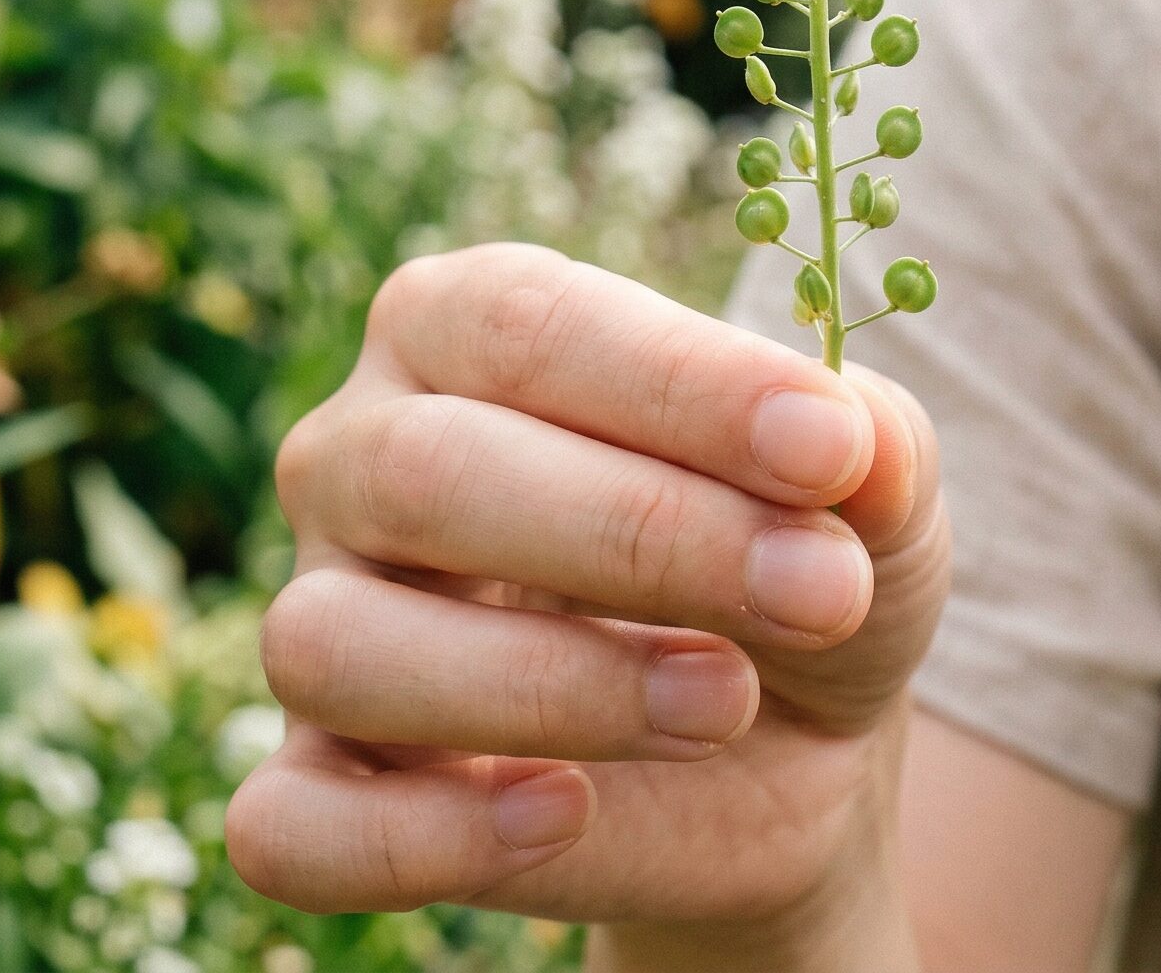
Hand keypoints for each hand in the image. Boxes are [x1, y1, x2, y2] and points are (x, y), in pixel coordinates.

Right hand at [225, 242, 949, 928]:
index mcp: (465, 323)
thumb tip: (849, 450)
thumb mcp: (866, 485)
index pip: (530, 325)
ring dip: (554, 685)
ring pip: (338, 646)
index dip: (682, 385)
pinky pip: (291, 826)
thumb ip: (869, 443)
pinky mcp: (317, 788)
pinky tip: (561, 809)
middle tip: (818, 588)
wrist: (791, 735)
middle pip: (429, 471)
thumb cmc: (799, 544)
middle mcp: (360, 452)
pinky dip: (420, 836)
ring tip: (726, 702)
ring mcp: (319, 618)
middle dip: (644, 536)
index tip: (831, 449)